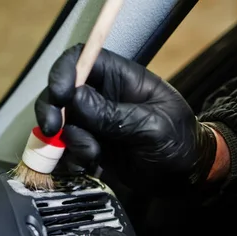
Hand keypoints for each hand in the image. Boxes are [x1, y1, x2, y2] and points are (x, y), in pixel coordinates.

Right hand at [35, 44, 225, 192]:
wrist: (185, 176)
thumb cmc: (179, 142)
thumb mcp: (152, 127)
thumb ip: (114, 115)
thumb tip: (75, 99)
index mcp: (122, 78)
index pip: (84, 59)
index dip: (65, 72)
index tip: (60, 95)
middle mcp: (103, 96)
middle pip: (62, 91)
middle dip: (52, 109)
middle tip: (52, 130)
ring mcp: (95, 122)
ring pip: (62, 123)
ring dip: (69, 141)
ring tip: (93, 154)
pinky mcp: (91, 145)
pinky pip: (68, 147)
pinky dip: (71, 157)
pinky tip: (89, 165)